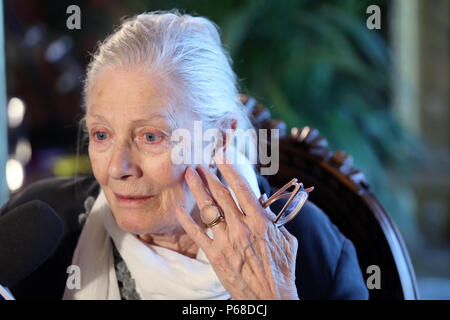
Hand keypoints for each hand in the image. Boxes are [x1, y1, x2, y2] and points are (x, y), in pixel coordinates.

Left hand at [175, 154, 298, 299]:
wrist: (271, 296)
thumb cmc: (281, 269)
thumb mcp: (287, 240)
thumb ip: (275, 221)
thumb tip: (265, 205)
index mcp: (260, 222)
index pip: (242, 189)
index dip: (230, 170)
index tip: (221, 156)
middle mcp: (242, 228)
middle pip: (221, 195)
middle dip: (209, 176)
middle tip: (198, 163)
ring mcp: (227, 241)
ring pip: (209, 210)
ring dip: (198, 190)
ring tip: (188, 175)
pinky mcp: (216, 256)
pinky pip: (198, 235)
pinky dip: (187, 221)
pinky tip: (178, 208)